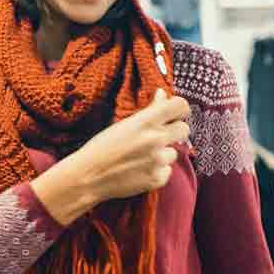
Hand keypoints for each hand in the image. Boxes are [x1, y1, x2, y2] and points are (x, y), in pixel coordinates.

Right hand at [31, 88, 190, 224]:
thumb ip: (148, 110)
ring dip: (162, 154)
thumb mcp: (124, 124)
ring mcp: (157, 160)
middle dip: (174, 131)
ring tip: (141, 157)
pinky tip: (140, 169)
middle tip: (158, 136)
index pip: (180, 106)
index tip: (173, 114)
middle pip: (184, 129)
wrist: (89, 176)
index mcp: (145, 121)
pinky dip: (157, 171)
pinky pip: (167, 171)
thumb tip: (162, 94)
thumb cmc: (102, 147)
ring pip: (174, 153)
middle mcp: (155, 139)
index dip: (179, 109)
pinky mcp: (157, 179)